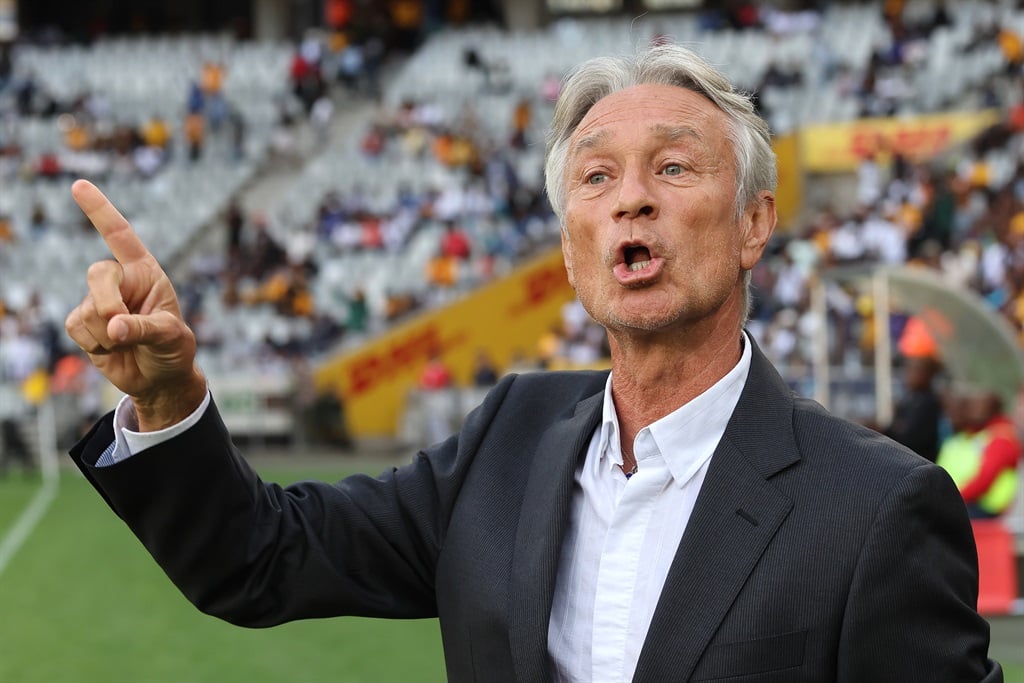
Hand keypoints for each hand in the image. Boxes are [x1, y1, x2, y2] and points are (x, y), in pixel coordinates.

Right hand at [64, 179, 205, 430]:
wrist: (160, 378)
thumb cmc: (173, 349)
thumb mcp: (170, 336)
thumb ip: (144, 328)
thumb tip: (112, 327)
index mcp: (145, 272)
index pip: (120, 236)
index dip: (100, 211)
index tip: (79, 186)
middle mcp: (120, 282)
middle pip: (98, 274)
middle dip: (107, 303)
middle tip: (122, 328)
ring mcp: (98, 302)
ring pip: (87, 310)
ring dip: (107, 334)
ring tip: (127, 343)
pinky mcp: (83, 324)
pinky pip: (77, 328)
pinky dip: (95, 345)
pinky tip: (111, 350)